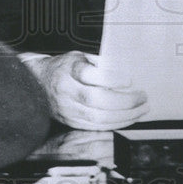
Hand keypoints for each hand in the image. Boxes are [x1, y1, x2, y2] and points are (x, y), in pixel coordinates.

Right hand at [25, 51, 147, 130]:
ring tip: (141, 109)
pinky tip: (128, 118)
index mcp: (69, 69)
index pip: (90, 74)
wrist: (40, 82)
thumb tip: (127, 71)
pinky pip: (96, 127)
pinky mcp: (70, 122)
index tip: (129, 79)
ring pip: (98, 118)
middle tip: (142, 98)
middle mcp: (66, 89)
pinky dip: (115, 124)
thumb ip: (101, 63)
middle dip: (124, 102)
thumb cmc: (66, 67)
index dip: (112, 78)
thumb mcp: (81, 56)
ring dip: (124, 116)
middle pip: (96, 100)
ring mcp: (67, 108)